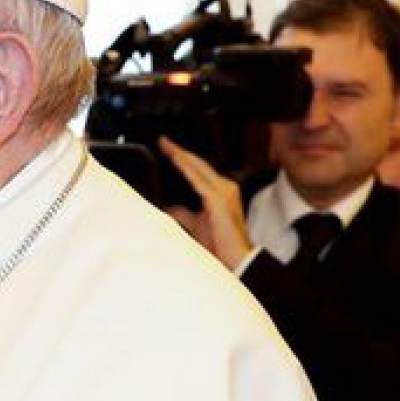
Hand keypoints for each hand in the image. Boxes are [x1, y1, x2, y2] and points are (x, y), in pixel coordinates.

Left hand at [158, 137, 253, 270]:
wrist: (236, 259)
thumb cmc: (220, 244)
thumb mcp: (196, 223)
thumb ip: (183, 213)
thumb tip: (168, 207)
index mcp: (221, 191)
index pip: (199, 169)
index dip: (183, 158)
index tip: (167, 148)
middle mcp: (224, 187)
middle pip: (198, 163)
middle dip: (179, 151)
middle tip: (163, 141)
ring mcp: (223, 192)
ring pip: (198, 167)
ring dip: (181, 156)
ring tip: (166, 146)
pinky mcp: (218, 199)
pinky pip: (197, 180)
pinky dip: (185, 169)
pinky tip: (175, 160)